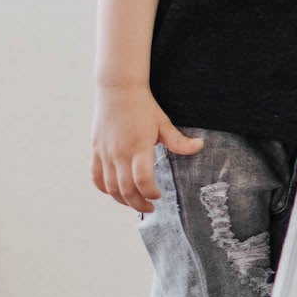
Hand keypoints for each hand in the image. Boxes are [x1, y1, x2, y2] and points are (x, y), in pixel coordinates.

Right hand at [93, 86, 201, 214]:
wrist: (117, 89)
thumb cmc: (143, 106)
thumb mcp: (163, 123)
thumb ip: (179, 141)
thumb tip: (200, 146)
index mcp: (138, 147)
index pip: (142, 180)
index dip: (150, 193)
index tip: (158, 195)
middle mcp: (119, 153)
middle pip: (125, 189)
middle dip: (138, 203)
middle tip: (150, 207)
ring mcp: (105, 152)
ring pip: (110, 187)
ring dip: (122, 200)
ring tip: (135, 202)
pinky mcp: (96, 150)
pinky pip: (96, 176)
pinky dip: (105, 188)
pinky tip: (115, 192)